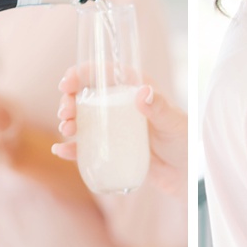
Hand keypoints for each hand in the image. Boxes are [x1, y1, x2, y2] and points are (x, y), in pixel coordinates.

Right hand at [54, 68, 187, 192]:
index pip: (104, 73)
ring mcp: (113, 128)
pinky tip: (61, 150)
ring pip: (82, 119)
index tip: (67, 83)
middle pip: (87, 95)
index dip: (81, 73)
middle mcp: (120, 106)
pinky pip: (85, 146)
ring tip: (67, 129)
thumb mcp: (173, 122)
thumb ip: (160, 108)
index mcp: (134, 89)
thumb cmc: (184, 141)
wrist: (185, 173)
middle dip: (70, 100)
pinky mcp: (110, 149)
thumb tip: (142, 92)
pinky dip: (70, 148)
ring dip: (68, 122)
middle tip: (65, 113)